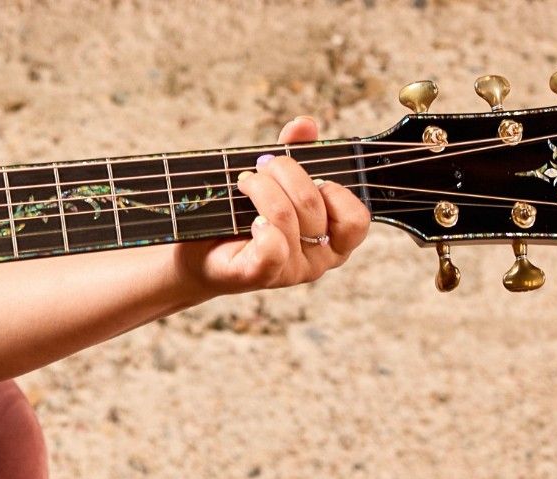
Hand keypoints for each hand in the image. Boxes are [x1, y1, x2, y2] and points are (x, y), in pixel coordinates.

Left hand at [173, 116, 370, 299]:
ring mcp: (291, 271)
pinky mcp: (261, 276)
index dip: (335, 191)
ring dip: (261, 188)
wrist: (201, 252)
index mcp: (333, 240)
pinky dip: (262, 226)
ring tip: (244, 182)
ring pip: (287, 217)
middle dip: (284, 172)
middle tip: (261, 164)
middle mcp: (318, 260)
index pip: (356, 218)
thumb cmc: (244, 216)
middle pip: (313, 204)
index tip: (311, 177)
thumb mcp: (275, 181)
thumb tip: (304, 125)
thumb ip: (296, 154)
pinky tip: (250, 219)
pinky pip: (273, 247)